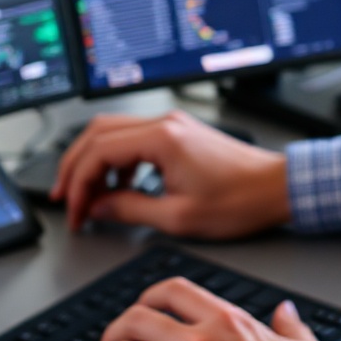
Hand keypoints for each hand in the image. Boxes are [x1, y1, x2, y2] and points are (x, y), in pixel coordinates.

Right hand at [51, 111, 289, 237]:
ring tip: (89, 198)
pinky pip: (133, 140)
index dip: (78, 183)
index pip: (98, 151)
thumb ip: (130, 210)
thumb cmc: (239, 201)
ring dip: (95, 163)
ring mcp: (171, 125)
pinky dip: (117, 163)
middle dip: (75, 166)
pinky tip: (120, 190)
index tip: (74, 210)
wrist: (275, 187)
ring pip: (113, 133)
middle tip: (65, 198)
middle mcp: (164, 123)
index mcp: (161, 138)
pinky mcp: (178, 134)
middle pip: (98, 132)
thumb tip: (97, 208)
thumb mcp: (178, 217)